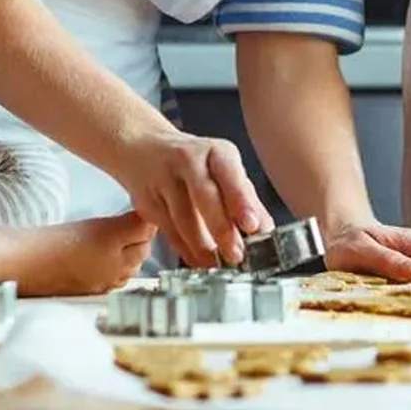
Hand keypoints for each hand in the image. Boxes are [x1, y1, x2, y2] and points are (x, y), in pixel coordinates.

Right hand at [117, 130, 273, 266]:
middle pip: (204, 194)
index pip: (228, 172)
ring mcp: (163, 178)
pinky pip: (169, 231)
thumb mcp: (223, 169)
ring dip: (203, 246)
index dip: (240, 199)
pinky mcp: (146, 201)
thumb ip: (245, 198)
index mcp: (214, 151)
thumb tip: (266, 230)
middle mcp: (187, 159)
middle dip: (221, 228)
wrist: (144, 147)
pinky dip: (186, 250)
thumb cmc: (194, 163)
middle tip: (236, 254)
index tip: (251, 224)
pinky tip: (199, 260)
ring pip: (183, 218)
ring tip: (219, 263)